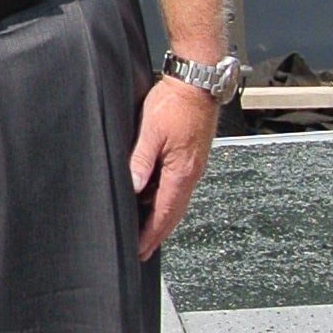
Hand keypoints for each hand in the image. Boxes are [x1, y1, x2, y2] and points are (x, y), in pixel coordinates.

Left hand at [129, 76, 216, 260]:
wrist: (198, 81)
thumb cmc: (175, 102)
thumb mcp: (150, 131)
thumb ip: (141, 160)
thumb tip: (134, 187)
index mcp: (182, 172)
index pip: (164, 213)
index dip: (151, 234)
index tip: (140, 250)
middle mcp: (191, 173)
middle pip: (173, 212)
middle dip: (157, 233)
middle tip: (143, 250)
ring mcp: (194, 165)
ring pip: (176, 199)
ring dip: (161, 216)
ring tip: (145, 230)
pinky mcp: (192, 155)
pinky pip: (178, 185)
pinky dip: (165, 198)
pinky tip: (153, 197)